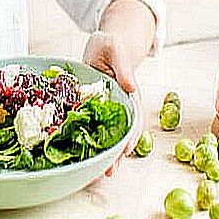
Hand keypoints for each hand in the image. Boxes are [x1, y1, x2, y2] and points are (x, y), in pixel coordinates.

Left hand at [82, 30, 143, 176]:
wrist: (104, 45)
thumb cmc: (111, 45)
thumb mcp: (115, 50)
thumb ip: (123, 67)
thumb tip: (130, 86)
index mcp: (129, 93)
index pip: (133, 118)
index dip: (130, 136)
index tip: (125, 150)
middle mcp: (120, 105)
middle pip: (122, 133)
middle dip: (117, 153)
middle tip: (109, 171)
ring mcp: (107, 109)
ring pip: (109, 135)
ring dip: (106, 153)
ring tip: (100, 173)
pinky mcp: (94, 109)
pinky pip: (93, 127)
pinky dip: (91, 141)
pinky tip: (85, 156)